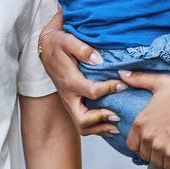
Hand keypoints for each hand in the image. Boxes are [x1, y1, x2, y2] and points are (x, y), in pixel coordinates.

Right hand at [37, 11, 123, 135]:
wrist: (45, 47)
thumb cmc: (58, 42)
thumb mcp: (67, 40)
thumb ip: (82, 49)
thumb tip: (98, 60)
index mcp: (70, 81)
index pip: (93, 92)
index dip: (110, 89)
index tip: (124, 84)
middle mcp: (68, 96)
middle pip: (83, 120)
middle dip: (102, 120)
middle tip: (118, 115)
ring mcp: (69, 102)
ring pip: (82, 126)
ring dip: (100, 128)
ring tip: (117, 125)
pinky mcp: (72, 103)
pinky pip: (83, 123)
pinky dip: (97, 127)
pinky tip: (110, 124)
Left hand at [120, 71, 169, 168]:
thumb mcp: (160, 83)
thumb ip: (139, 79)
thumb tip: (121, 73)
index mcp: (140, 122)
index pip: (132, 145)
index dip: (142, 145)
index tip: (153, 142)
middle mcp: (146, 136)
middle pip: (144, 155)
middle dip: (153, 153)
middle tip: (165, 147)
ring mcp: (159, 147)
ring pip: (156, 163)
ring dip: (163, 160)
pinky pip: (168, 168)